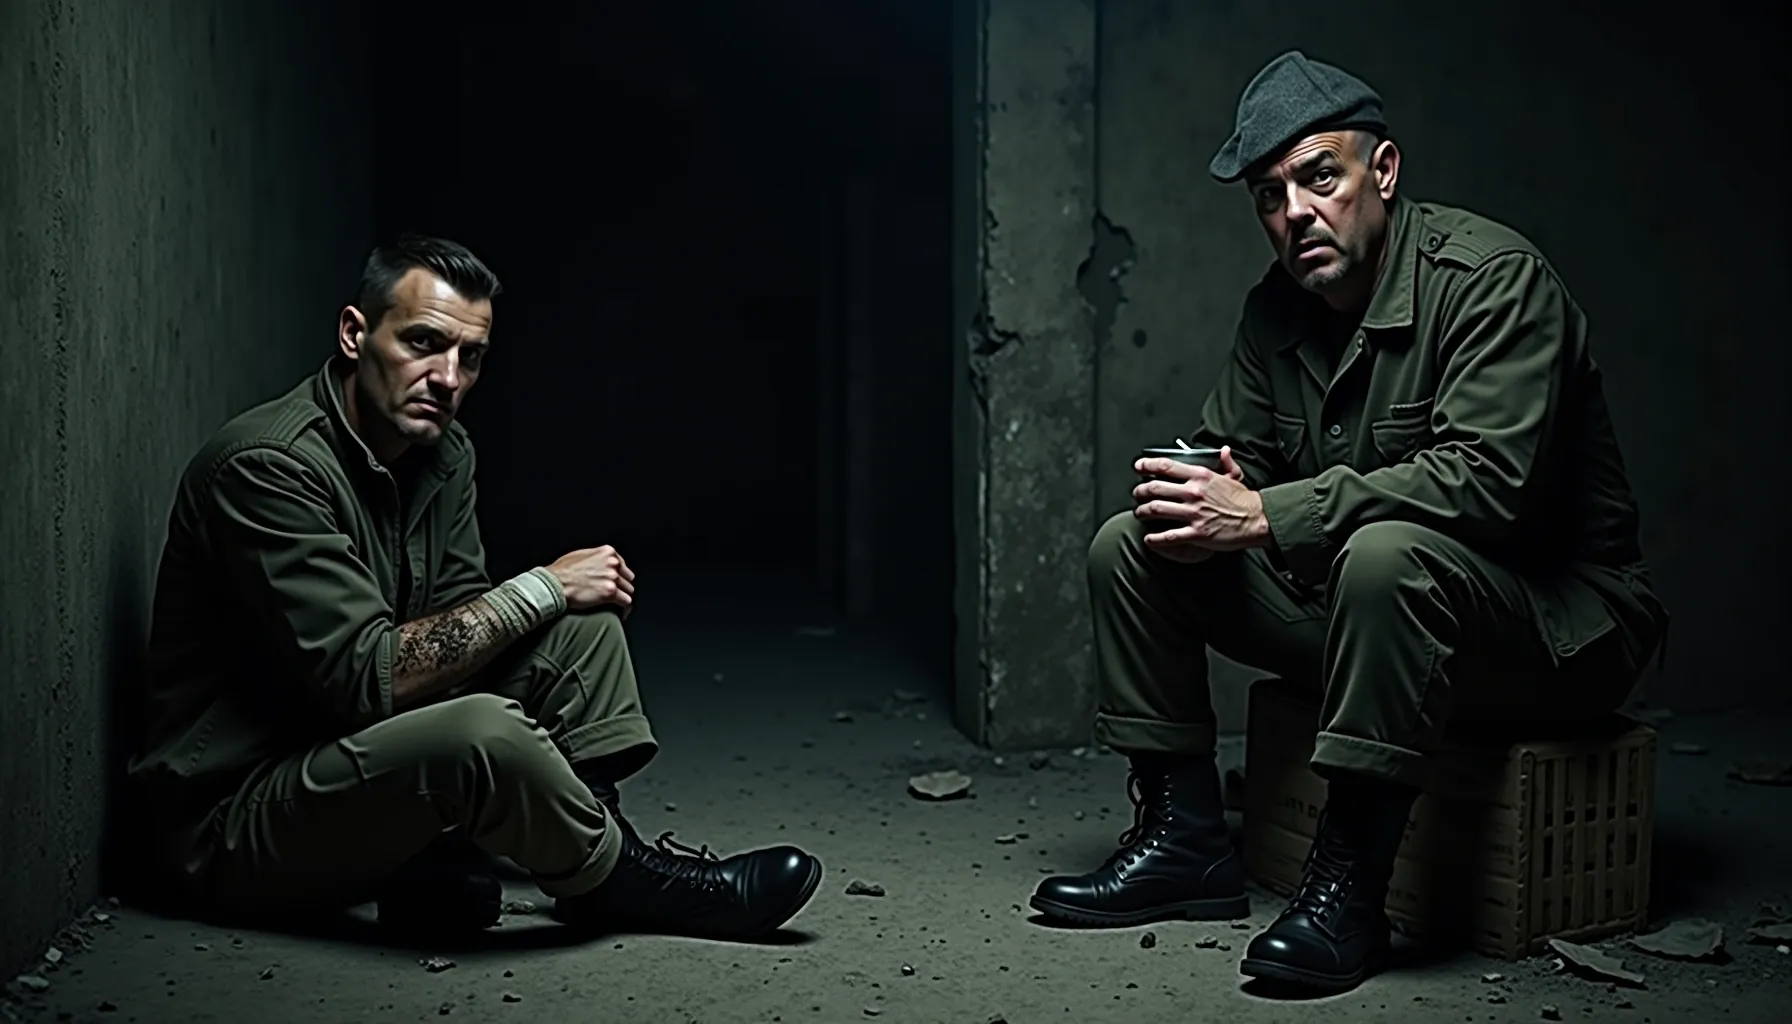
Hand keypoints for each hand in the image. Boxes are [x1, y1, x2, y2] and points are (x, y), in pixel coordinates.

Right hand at [545, 545, 635, 614]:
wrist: (553, 584)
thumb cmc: (561, 571)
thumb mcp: (581, 555)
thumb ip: (596, 558)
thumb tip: (601, 564)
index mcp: (608, 552)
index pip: (623, 566)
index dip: (619, 576)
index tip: (616, 584)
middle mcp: (613, 563)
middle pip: (627, 579)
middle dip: (621, 587)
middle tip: (615, 596)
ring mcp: (612, 577)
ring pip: (628, 590)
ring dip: (622, 598)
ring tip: (617, 606)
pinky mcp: (610, 592)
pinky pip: (626, 602)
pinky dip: (624, 609)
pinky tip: (620, 614)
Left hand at [1131, 445, 1266, 553]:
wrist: (1257, 520)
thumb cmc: (1244, 500)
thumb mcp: (1235, 476)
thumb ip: (1226, 462)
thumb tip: (1224, 450)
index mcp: (1201, 476)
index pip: (1167, 466)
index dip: (1147, 465)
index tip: (1138, 467)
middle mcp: (1194, 492)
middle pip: (1155, 488)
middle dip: (1140, 491)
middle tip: (1137, 494)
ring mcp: (1194, 513)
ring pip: (1156, 509)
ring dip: (1143, 512)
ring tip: (1140, 514)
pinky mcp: (1197, 533)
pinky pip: (1168, 536)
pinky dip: (1154, 538)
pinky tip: (1149, 538)